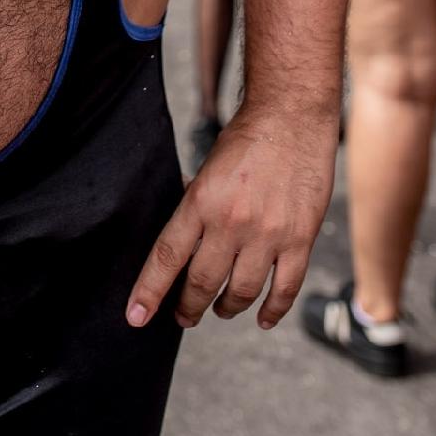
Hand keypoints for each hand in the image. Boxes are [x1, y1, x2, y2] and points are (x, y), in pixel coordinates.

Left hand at [127, 107, 337, 332]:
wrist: (293, 117)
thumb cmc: (247, 140)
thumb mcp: (208, 169)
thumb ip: (197, 206)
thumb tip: (186, 240)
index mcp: (201, 201)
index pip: (168, 256)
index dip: (150, 291)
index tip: (136, 316)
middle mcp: (232, 222)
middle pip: (203, 282)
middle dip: (189, 307)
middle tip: (183, 316)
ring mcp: (268, 233)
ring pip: (242, 292)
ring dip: (227, 308)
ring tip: (220, 310)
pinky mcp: (300, 239)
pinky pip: (284, 289)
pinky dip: (272, 310)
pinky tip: (262, 318)